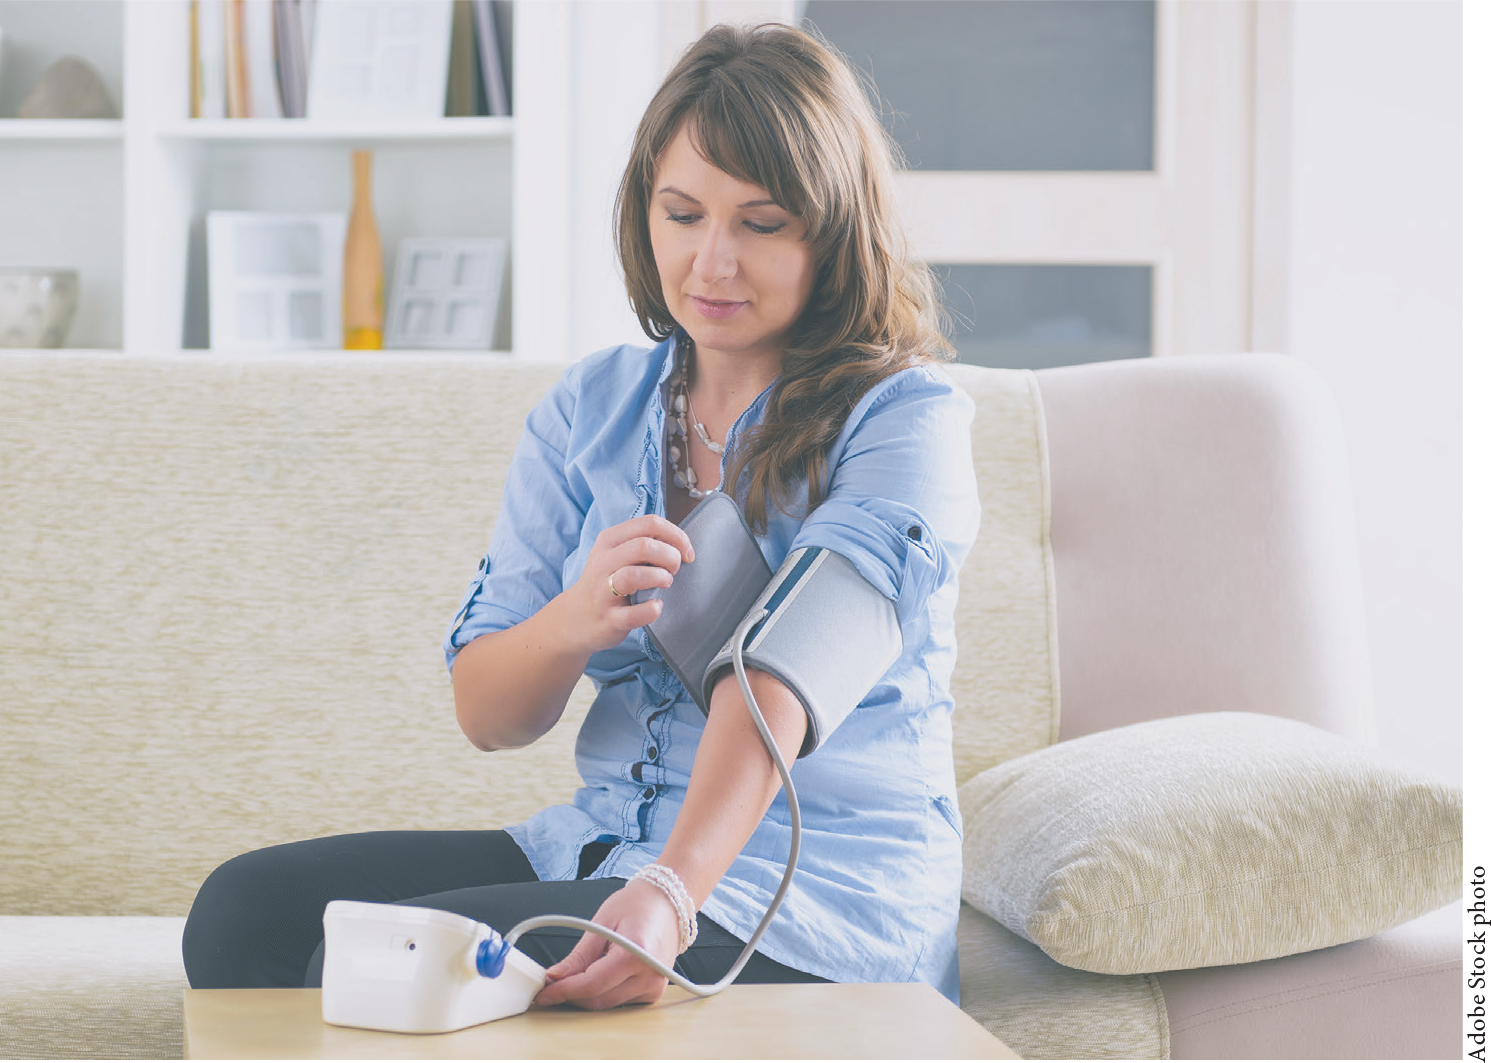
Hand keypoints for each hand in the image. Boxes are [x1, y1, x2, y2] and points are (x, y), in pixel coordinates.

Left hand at [532, 878, 681, 1009]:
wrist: (668, 901)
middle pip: (599, 999)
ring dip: (585, 996)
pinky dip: (602, 993)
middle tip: (550, 984)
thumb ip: (579, 955)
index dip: (564, 991)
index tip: (543, 993)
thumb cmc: (637, 904)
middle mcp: (650, 975)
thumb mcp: (602, 922)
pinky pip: (619, 1001)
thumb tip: (554, 978)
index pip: (592, 984)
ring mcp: (654, 986)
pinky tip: (595, 976)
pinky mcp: (654, 992)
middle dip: (570, 995)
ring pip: (607, 1004)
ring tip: (571, 978)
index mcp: (637, 954)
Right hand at [556, 515, 693, 655]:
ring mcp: (603, 592)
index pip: (649, 523)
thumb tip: (680, 542)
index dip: (676, 535)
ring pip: (635, 575)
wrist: (576, 618)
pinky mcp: (609, 619)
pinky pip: (634, 613)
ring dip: (661, 578)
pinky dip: (652, 609)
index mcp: (609, 540)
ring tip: (664, 584)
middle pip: (644, 546)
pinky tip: (656, 606)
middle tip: (673, 569)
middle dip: (670, 557)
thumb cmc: (607, 582)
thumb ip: (643, 542)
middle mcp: (603, 563)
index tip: (686, 552)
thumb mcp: (616, 553)